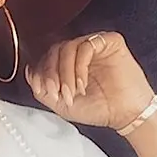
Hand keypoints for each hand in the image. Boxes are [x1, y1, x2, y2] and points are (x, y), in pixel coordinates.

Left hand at [25, 32, 154, 129]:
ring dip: (65, 72)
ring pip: (67, 47)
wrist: (126, 115)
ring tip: (73, 92)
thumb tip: (30, 72)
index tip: (43, 89)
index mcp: (68, 62)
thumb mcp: (62, 104)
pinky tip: (83, 83)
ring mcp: (94, 44)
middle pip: (54, 50)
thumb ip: (43, 90)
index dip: (40, 72)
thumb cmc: (98, 109)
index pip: (46, 56)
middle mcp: (80, 51)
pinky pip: (86, 45)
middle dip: (51, 73)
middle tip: (57, 92)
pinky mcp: (109, 41)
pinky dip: (79, 66)